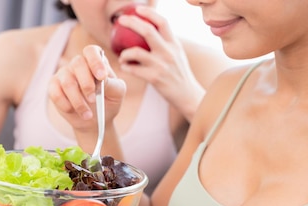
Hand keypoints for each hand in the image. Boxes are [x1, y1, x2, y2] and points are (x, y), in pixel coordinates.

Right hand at [48, 45, 126, 134]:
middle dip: (86, 83)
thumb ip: (112, 84)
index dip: (95, 62)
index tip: (101, 77)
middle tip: (94, 100)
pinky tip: (72, 111)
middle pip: (77, 63)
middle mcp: (78, 65)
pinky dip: (65, 105)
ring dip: (78, 101)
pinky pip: (55, 93)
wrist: (94, 120)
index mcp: (95, 61)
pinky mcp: (53, 87)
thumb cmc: (107, 102)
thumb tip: (101, 79)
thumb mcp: (117, 94)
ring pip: (67, 82)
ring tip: (88, 115)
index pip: (91, 51)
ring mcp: (64, 74)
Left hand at [117, 6, 203, 121]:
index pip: (163, 22)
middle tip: (120, 20)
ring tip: (121, 55)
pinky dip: (126, 67)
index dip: (149, 13)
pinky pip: (134, 70)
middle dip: (132, 23)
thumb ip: (166, 43)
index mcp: (174, 44)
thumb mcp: (177, 55)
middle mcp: (169, 52)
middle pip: (147, 31)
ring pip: (136, 52)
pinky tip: (124, 67)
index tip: (138, 9)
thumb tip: (152, 32)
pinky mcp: (154, 78)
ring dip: (124, 52)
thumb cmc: (179, 74)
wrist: (187, 95)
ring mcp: (161, 65)